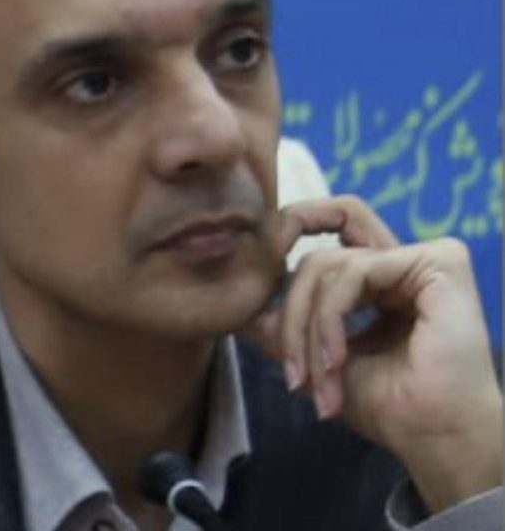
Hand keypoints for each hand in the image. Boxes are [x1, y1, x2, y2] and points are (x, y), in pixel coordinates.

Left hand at [250, 196, 502, 512]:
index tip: (255, 290)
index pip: (325, 240)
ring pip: (325, 265)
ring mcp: (421, 258)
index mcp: (380, 280)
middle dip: (292, 318)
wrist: (432, 438)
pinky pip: (352, 272)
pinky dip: (330, 318)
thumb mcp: (318, 359)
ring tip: (316, 381)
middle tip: (293, 375)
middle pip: (315, 259)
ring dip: (309, 330)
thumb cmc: (386, 406)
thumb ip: (285, 328)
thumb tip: (241, 310)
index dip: (289, 241)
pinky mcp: (438, 262)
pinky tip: (336, 360)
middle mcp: (401, 262)